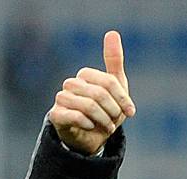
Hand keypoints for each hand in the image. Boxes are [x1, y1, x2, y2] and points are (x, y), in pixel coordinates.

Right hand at [49, 30, 135, 154]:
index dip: (122, 98)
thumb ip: (114, 61)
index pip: (108, 82)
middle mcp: (71, 84)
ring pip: (88, 105)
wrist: (93, 137)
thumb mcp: (116, 86)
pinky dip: (88, 124)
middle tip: (115, 120)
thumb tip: (112, 32)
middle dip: (113, 111)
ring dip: (103, 119)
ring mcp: (62, 99)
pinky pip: (74, 116)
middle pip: (99, 94)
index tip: (130, 112)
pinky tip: (92, 127)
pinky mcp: (56, 115)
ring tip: (106, 126)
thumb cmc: (106, 109)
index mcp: (85, 75)